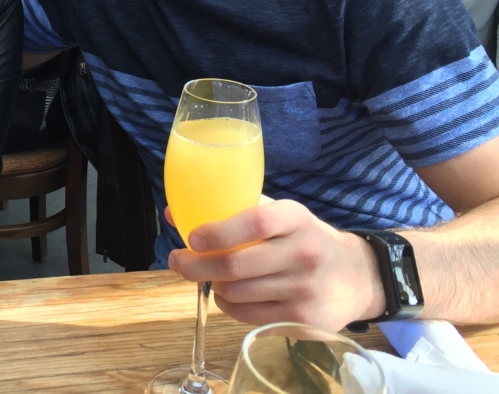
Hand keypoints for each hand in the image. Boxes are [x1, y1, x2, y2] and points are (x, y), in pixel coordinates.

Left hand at [165, 198, 385, 330]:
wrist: (356, 276)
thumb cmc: (303, 239)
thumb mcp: (279, 214)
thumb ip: (231, 209)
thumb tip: (172, 213)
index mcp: (296, 218)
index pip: (254, 222)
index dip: (217, 232)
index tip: (191, 238)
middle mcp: (304, 253)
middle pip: (236, 265)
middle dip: (196, 265)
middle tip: (177, 261)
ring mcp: (305, 290)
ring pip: (237, 293)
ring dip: (213, 285)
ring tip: (211, 277)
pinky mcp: (304, 320)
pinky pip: (248, 315)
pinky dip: (228, 305)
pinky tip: (230, 295)